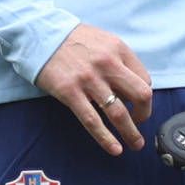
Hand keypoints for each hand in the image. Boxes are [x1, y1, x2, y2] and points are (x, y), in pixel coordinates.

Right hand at [34, 23, 152, 154]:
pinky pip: (92, 120)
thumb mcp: (103, 41)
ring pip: (118, 113)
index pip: (144, 80)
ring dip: (130, 133)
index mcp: (119, 49)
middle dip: (144, 115)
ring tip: (135, 144)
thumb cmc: (73, 40)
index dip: (144, 97)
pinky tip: (114, 149)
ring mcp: (89, 79)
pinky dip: (106, 138)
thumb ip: (118, 60)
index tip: (138, 105)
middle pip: (140, 96)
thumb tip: (130, 87)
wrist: (40, 35)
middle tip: (140, 124)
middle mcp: (108, 64)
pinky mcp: (70, 92)